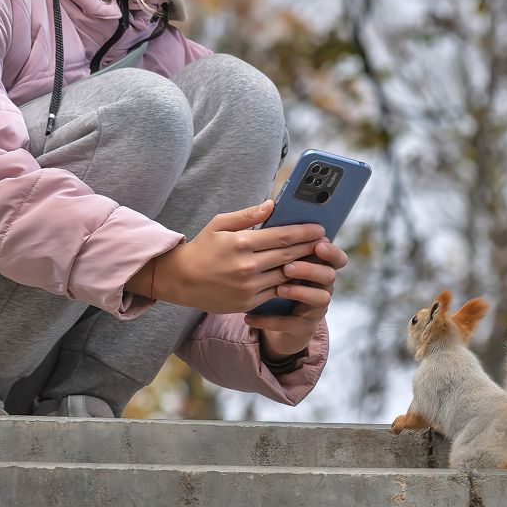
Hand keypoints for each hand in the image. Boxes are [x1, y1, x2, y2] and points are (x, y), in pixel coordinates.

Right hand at [143, 200, 327, 313]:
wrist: (181, 280)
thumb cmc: (202, 248)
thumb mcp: (219, 224)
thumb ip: (247, 215)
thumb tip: (272, 205)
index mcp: (241, 243)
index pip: (282, 236)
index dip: (305, 232)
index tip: (320, 228)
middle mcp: (247, 266)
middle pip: (289, 255)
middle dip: (310, 247)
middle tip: (326, 242)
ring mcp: (248, 286)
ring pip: (286, 275)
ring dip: (305, 267)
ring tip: (318, 258)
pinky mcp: (248, 302)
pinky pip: (276, 291)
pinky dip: (291, 283)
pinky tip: (301, 276)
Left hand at [244, 239, 348, 359]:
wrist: (264, 314)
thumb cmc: (268, 277)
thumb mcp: (267, 254)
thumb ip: (270, 233)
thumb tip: (268, 206)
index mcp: (317, 264)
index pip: (334, 256)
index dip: (330, 250)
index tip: (318, 244)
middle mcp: (320, 285)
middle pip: (328, 275)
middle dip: (311, 269)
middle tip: (289, 266)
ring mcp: (313, 307)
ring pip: (320, 298)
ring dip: (301, 292)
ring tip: (280, 289)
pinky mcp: (301, 327)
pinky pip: (290, 324)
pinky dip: (270, 321)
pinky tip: (250, 317)